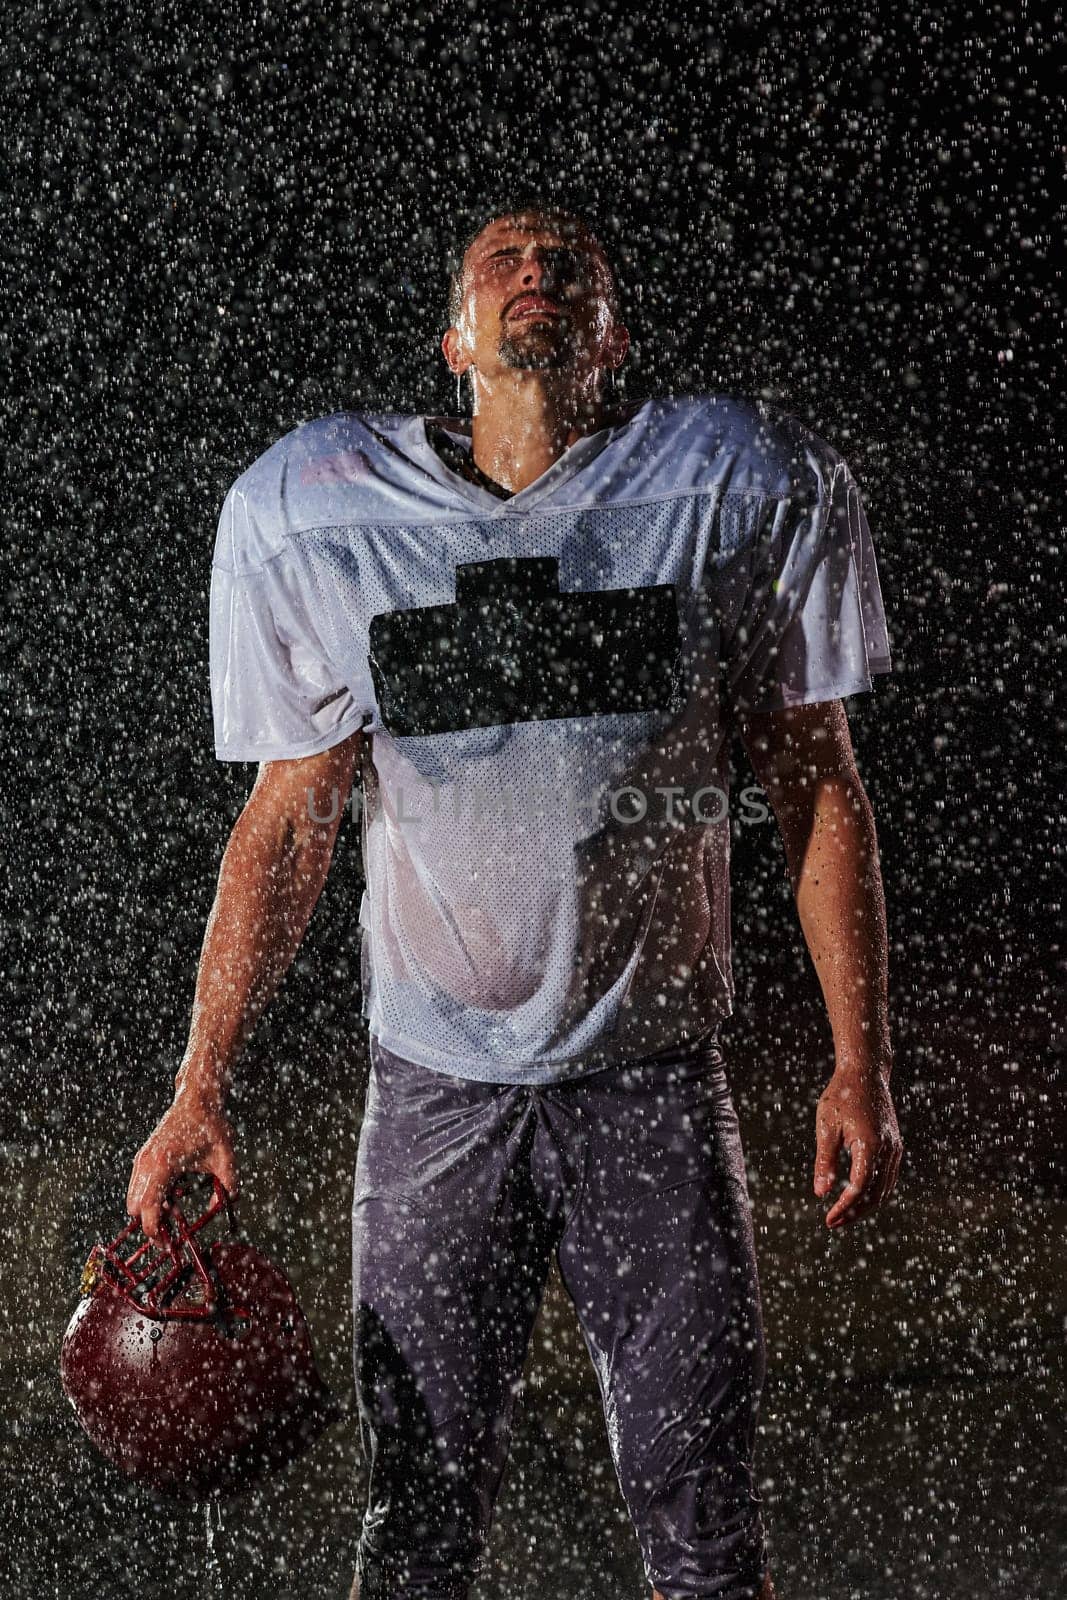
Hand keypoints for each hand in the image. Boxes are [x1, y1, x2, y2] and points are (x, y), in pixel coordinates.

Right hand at [126, 1091, 237, 1238]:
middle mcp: (146, 1163)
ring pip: (135, 1199)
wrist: (197, 1099)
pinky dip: (152, 1196)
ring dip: (152, 1209)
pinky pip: (140, 1187)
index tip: (168, 1246)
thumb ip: (228, 1185)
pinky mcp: (143, 1158)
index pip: (148, 1209)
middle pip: (136, 1208)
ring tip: (177, 1210)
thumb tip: (222, 1207)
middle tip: (174, 1231)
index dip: (155, 1232)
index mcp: (163, 1164)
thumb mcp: (226, 1157)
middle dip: (153, 1223)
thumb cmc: (211, 1125)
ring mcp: (142, 1160)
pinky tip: (174, 1195)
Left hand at [813, 1069, 901, 1228]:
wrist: (865, 1073)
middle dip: (855, 1213)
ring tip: (842, 1214)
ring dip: (865, 1206)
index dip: (845, 1207)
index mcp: (870, 1145)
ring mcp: (895, 1148)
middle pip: (876, 1195)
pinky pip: (887, 1178)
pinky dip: (874, 1193)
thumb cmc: (841, 1097)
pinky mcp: (894, 1146)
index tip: (829, 1219)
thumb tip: (821, 1193)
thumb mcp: (826, 1127)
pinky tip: (857, 1197)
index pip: (860, 1188)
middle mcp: (888, 1150)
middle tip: (834, 1223)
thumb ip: (825, 1161)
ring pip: (885, 1189)